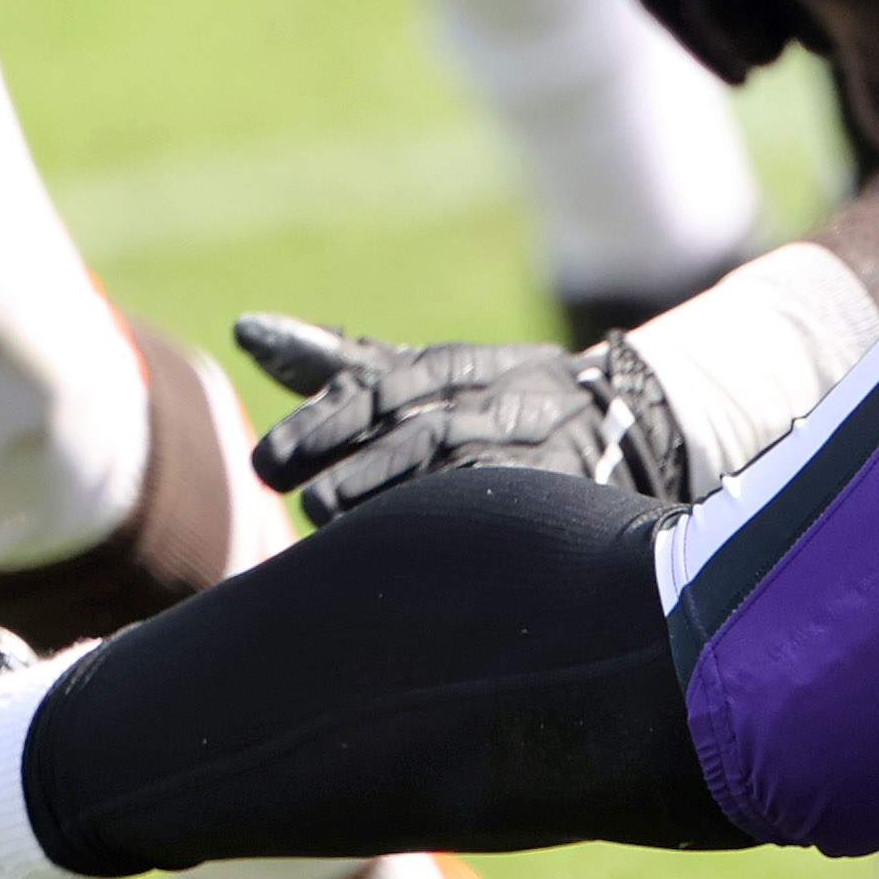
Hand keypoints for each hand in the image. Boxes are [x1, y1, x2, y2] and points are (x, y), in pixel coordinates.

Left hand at [235, 318, 688, 528]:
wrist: (632, 432)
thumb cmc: (495, 406)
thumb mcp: (430, 380)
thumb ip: (344, 367)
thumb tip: (246, 329)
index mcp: (480, 364)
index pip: (397, 380)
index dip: (329, 419)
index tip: (269, 461)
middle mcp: (520, 396)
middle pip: (426, 430)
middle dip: (357, 465)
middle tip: (299, 497)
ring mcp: (552, 446)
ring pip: (462, 470)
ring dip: (392, 499)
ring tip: (334, 526)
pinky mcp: (575, 492)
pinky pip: (506, 507)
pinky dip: (448, 524)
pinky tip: (399, 549)